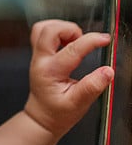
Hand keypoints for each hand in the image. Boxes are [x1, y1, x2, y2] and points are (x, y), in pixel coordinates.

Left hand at [24, 20, 112, 137]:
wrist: (42, 117)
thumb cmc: (58, 112)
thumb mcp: (78, 104)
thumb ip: (92, 87)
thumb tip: (108, 71)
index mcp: (50, 72)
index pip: (71, 50)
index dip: (90, 41)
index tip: (106, 39)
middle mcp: (40, 60)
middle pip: (48, 30)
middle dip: (70, 29)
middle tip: (85, 40)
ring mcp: (37, 56)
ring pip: (42, 28)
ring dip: (62, 28)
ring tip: (76, 40)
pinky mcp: (39, 54)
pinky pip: (42, 33)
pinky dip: (56, 31)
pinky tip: (68, 41)